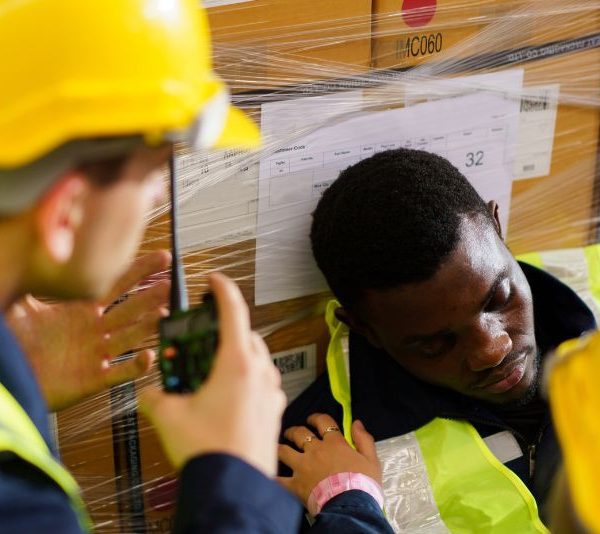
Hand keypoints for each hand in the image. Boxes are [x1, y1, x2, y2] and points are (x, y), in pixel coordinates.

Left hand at [6, 250, 170, 411]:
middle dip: (151, 296)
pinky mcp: (94, 379)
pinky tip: (149, 356)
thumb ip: (28, 282)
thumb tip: (32, 249)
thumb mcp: (20, 309)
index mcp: (82, 310)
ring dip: (149, 326)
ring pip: (130, 336)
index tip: (161, 258)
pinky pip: (120, 372)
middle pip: (130, 308)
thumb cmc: (16, 346)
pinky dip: (135, 366)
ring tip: (165, 313)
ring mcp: (97, 353)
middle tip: (170, 284)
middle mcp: (95, 329)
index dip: (139, 271)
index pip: (116, 285)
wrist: (11, 379)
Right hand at [139, 273, 285, 476]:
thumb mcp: (169, 417)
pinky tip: (225, 395)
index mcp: (237, 363)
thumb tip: (150, 392)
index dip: (222, 289)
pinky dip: (245, 378)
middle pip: (245, 335)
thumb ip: (155, 397)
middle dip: (223, 331)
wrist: (234, 486)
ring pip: (255, 358)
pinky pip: (261, 381)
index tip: (214, 279)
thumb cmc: (209, 450)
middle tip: (201, 340)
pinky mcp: (274, 409)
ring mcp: (271, 391)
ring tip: (210, 371)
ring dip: (235, 355)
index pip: (234, 311)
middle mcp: (260, 372)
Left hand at [278, 413, 380, 506]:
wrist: (350, 506)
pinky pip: (279, 479)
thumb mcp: (371, 459)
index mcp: (334, 443)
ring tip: (277, 447)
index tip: (312, 419)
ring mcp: (302, 466)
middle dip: (294, 431)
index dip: (316, 418)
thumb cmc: (363, 484)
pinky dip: (272, 476)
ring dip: (280, 447)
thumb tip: (357, 422)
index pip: (323, 422)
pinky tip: (267, 474)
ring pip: (284, 451)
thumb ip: (364, 439)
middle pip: (300, 434)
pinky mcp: (295, 484)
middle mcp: (315, 451)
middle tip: (292, 432)